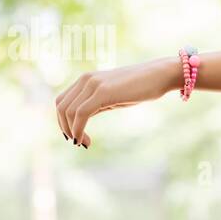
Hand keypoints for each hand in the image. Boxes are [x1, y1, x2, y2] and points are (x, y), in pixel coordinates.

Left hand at [54, 57, 176, 147]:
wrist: (160, 76)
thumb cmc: (141, 88)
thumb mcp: (114, 97)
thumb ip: (97, 104)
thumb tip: (84, 117)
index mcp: (86, 79)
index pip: (62, 101)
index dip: (63, 121)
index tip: (75, 135)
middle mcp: (86, 79)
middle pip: (61, 106)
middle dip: (65, 128)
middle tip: (78, 142)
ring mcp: (93, 84)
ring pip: (68, 111)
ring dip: (72, 131)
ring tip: (83, 143)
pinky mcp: (102, 92)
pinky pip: (81, 113)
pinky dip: (78, 129)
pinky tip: (85, 140)